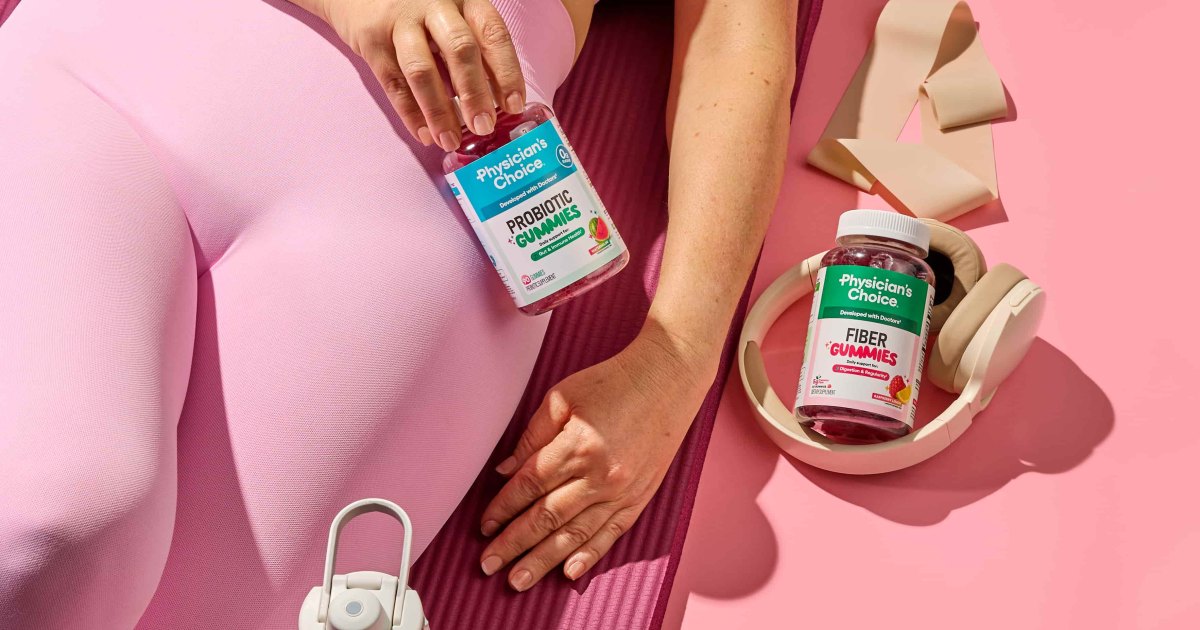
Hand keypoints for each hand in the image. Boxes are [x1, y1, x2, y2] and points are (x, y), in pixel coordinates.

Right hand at [312, 0, 525, 148]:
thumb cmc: (420, 11)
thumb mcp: (453, 17)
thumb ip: (473, 50)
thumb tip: (497, 101)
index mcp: (465, 0)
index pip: (493, 34)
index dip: (506, 71)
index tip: (513, 105)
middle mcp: (435, 5)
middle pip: (460, 50)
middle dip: (474, 93)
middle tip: (484, 126)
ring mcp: (401, 22)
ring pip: (422, 70)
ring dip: (439, 111)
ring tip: (450, 140)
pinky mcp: (372, 40)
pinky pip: (393, 83)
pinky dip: (410, 113)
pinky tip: (424, 134)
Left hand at [478, 327, 717, 590]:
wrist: (668, 378)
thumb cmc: (613, 382)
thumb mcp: (562, 396)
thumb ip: (531, 437)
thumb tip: (506, 472)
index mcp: (577, 445)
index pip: (528, 486)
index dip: (502, 509)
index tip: (484, 525)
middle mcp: (600, 475)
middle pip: (546, 518)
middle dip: (513, 544)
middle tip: (488, 566)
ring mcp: (623, 490)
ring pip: (575, 535)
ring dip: (543, 560)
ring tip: (518, 580)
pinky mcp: (640, 497)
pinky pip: (611, 534)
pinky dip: (589, 555)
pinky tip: (568, 572)